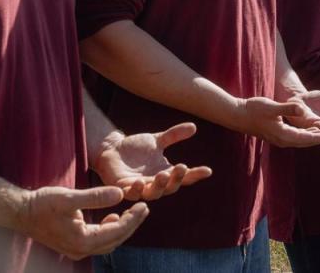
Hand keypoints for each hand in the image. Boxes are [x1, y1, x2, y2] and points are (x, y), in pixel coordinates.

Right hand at [15, 186, 147, 259]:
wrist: (20, 212)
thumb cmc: (42, 203)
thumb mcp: (69, 197)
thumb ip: (95, 197)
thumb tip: (120, 194)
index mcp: (82, 241)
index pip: (117, 232)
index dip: (133, 219)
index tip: (144, 205)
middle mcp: (80, 250)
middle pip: (115, 239)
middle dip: (132, 224)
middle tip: (144, 208)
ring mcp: (77, 249)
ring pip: (108, 241)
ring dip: (122, 227)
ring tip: (133, 211)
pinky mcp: (73, 243)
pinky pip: (98, 240)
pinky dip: (109, 229)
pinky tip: (113, 215)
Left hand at [93, 123, 212, 201]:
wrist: (112, 149)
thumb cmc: (136, 148)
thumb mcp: (156, 140)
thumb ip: (173, 135)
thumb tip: (194, 126)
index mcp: (166, 172)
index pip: (184, 176)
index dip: (196, 175)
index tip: (208, 170)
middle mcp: (155, 183)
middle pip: (170, 187)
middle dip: (176, 179)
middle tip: (180, 167)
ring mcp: (140, 188)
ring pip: (152, 193)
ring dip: (158, 186)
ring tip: (162, 175)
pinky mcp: (123, 189)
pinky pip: (130, 193)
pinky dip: (134, 189)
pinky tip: (138, 182)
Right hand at [238, 96, 319, 147]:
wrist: (237, 115)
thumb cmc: (253, 109)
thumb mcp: (271, 107)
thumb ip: (287, 109)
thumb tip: (301, 109)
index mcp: (284, 136)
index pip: (309, 139)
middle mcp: (284, 140)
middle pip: (310, 141)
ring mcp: (282, 138)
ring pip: (305, 139)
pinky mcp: (280, 134)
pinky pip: (299, 136)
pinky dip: (310, 133)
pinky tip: (317, 129)